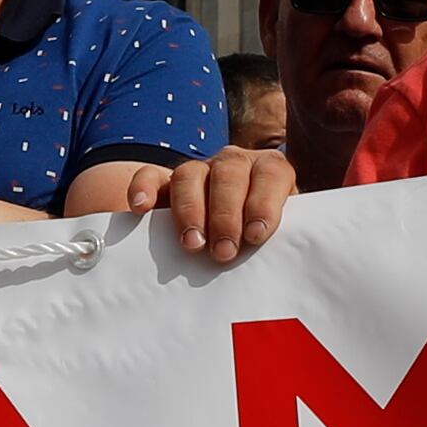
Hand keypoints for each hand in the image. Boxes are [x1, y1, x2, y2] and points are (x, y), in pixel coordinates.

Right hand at [113, 145, 295, 264]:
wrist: (237, 239)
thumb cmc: (261, 243)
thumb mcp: (281, 237)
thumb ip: (285, 241)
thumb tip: (286, 263)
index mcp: (269, 171)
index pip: (270, 174)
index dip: (264, 203)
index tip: (255, 235)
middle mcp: (234, 163)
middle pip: (228, 174)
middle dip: (225, 215)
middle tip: (223, 252)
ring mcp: (199, 170)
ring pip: (189, 174)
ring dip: (190, 209)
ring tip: (192, 245)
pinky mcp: (166, 183)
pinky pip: (150, 176)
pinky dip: (143, 188)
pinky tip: (141, 208)